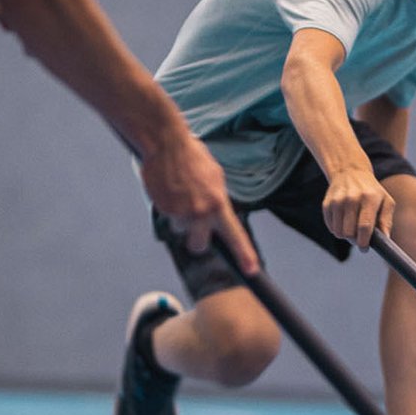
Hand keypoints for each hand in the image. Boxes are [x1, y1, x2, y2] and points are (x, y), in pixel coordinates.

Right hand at [140, 134, 258, 273]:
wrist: (166, 143)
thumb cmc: (191, 157)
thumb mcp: (214, 177)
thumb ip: (217, 199)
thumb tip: (218, 213)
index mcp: (219, 203)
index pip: (235, 235)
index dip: (244, 254)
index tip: (251, 270)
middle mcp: (202, 212)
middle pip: (199, 246)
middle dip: (195, 239)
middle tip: (193, 222)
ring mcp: (181, 213)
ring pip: (180, 231)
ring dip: (179, 219)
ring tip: (179, 194)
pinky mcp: (164, 210)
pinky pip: (167, 218)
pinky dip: (167, 208)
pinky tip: (169, 189)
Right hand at [322, 167, 392, 248]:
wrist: (350, 172)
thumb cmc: (372, 191)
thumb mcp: (386, 201)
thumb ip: (386, 220)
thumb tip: (385, 239)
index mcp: (369, 198)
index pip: (364, 226)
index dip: (364, 241)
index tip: (364, 248)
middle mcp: (352, 198)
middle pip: (349, 232)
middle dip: (355, 240)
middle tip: (360, 238)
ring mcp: (337, 201)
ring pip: (339, 232)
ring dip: (346, 235)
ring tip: (353, 228)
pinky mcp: (327, 204)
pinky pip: (331, 227)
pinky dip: (338, 229)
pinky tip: (344, 221)